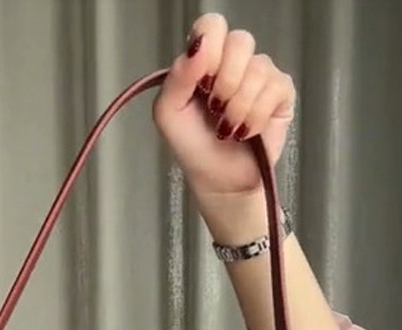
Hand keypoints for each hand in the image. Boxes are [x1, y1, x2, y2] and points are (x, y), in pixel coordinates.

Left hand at [152, 12, 295, 203]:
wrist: (218, 182)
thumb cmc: (193, 148)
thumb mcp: (169, 114)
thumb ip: (177, 76)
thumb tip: (198, 45)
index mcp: (204, 60)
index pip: (212, 25)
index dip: (210, 49)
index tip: (202, 82)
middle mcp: (233, 62)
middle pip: (240, 40)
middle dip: (226, 81)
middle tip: (216, 109)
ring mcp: (260, 75)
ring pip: (259, 67)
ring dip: (239, 105)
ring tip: (229, 128)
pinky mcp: (281, 93)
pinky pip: (276, 86)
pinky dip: (257, 115)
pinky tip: (246, 131)